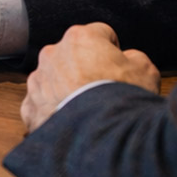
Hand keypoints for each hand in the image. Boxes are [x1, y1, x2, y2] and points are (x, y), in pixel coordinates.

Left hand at [20, 22, 158, 132]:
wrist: (102, 141)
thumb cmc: (124, 102)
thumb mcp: (146, 71)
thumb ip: (133, 57)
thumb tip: (126, 60)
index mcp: (79, 38)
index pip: (100, 34)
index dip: (113, 51)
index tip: (119, 68)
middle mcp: (52, 54)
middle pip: (73, 56)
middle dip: (86, 70)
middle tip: (103, 91)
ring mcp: (38, 81)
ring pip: (54, 80)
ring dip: (67, 90)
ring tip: (88, 110)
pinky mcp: (30, 108)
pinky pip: (41, 105)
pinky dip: (53, 113)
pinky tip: (71, 124)